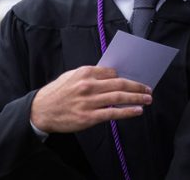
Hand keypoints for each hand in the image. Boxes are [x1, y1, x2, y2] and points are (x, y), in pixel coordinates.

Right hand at [30, 66, 151, 133]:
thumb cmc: (57, 93)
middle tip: (148, 88)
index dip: (126, 76)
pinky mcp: (89, 117)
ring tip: (147, 98)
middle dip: (137, 86)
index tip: (135, 79)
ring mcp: (89, 102)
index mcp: (85, 72)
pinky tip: (137, 110)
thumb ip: (91, 75)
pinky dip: (128, 112)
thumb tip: (112, 75)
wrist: (41, 111)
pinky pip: (113, 113)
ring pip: (119, 98)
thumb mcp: (72, 76)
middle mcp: (88, 85)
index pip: (112, 72)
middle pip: (120, 84)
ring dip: (137, 98)